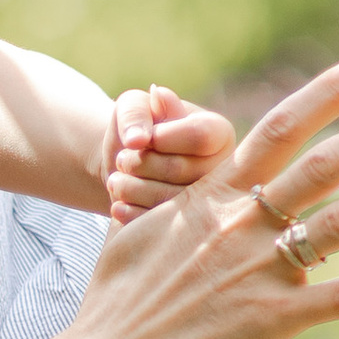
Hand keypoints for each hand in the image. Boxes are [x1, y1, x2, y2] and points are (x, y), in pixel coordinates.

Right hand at [67, 51, 338, 338]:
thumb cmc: (113, 303)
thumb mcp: (132, 233)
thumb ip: (163, 203)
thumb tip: (156, 179)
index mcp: (212, 197)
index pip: (280, 127)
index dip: (330, 92)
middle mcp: (242, 223)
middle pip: (328, 162)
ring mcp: (259, 269)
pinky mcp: (272, 319)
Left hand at [105, 86, 233, 220]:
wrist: (127, 167)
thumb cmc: (136, 129)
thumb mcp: (132, 106)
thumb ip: (137, 111)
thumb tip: (137, 139)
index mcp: (219, 133)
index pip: (199, 136)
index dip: (159, 138)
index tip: (137, 139)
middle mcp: (222, 170)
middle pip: (181, 170)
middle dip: (140, 163)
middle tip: (122, 160)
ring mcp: (208, 204)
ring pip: (169, 201)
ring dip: (131, 189)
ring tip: (116, 180)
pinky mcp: (188, 231)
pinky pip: (160, 228)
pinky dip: (132, 214)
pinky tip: (118, 204)